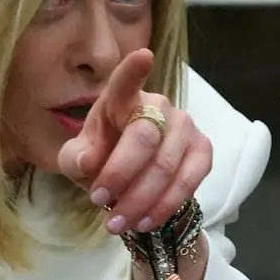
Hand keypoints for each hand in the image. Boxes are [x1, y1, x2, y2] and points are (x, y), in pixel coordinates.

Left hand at [56, 48, 211, 236]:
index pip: (126, 83)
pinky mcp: (203, 150)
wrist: (131, 178)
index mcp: (120, 100)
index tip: (143, 56)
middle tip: (98, 200)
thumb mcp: (77, 160)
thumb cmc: (101, 158)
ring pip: (166, 165)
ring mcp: (185, 126)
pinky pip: (189, 180)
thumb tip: (88, 161)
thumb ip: (76, 158)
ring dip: (140, 200)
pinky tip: (146, 220)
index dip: (134, 70)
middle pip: (143, 138)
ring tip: (117, 223)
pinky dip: (165, 205)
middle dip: (120, 175)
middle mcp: (158, 105)